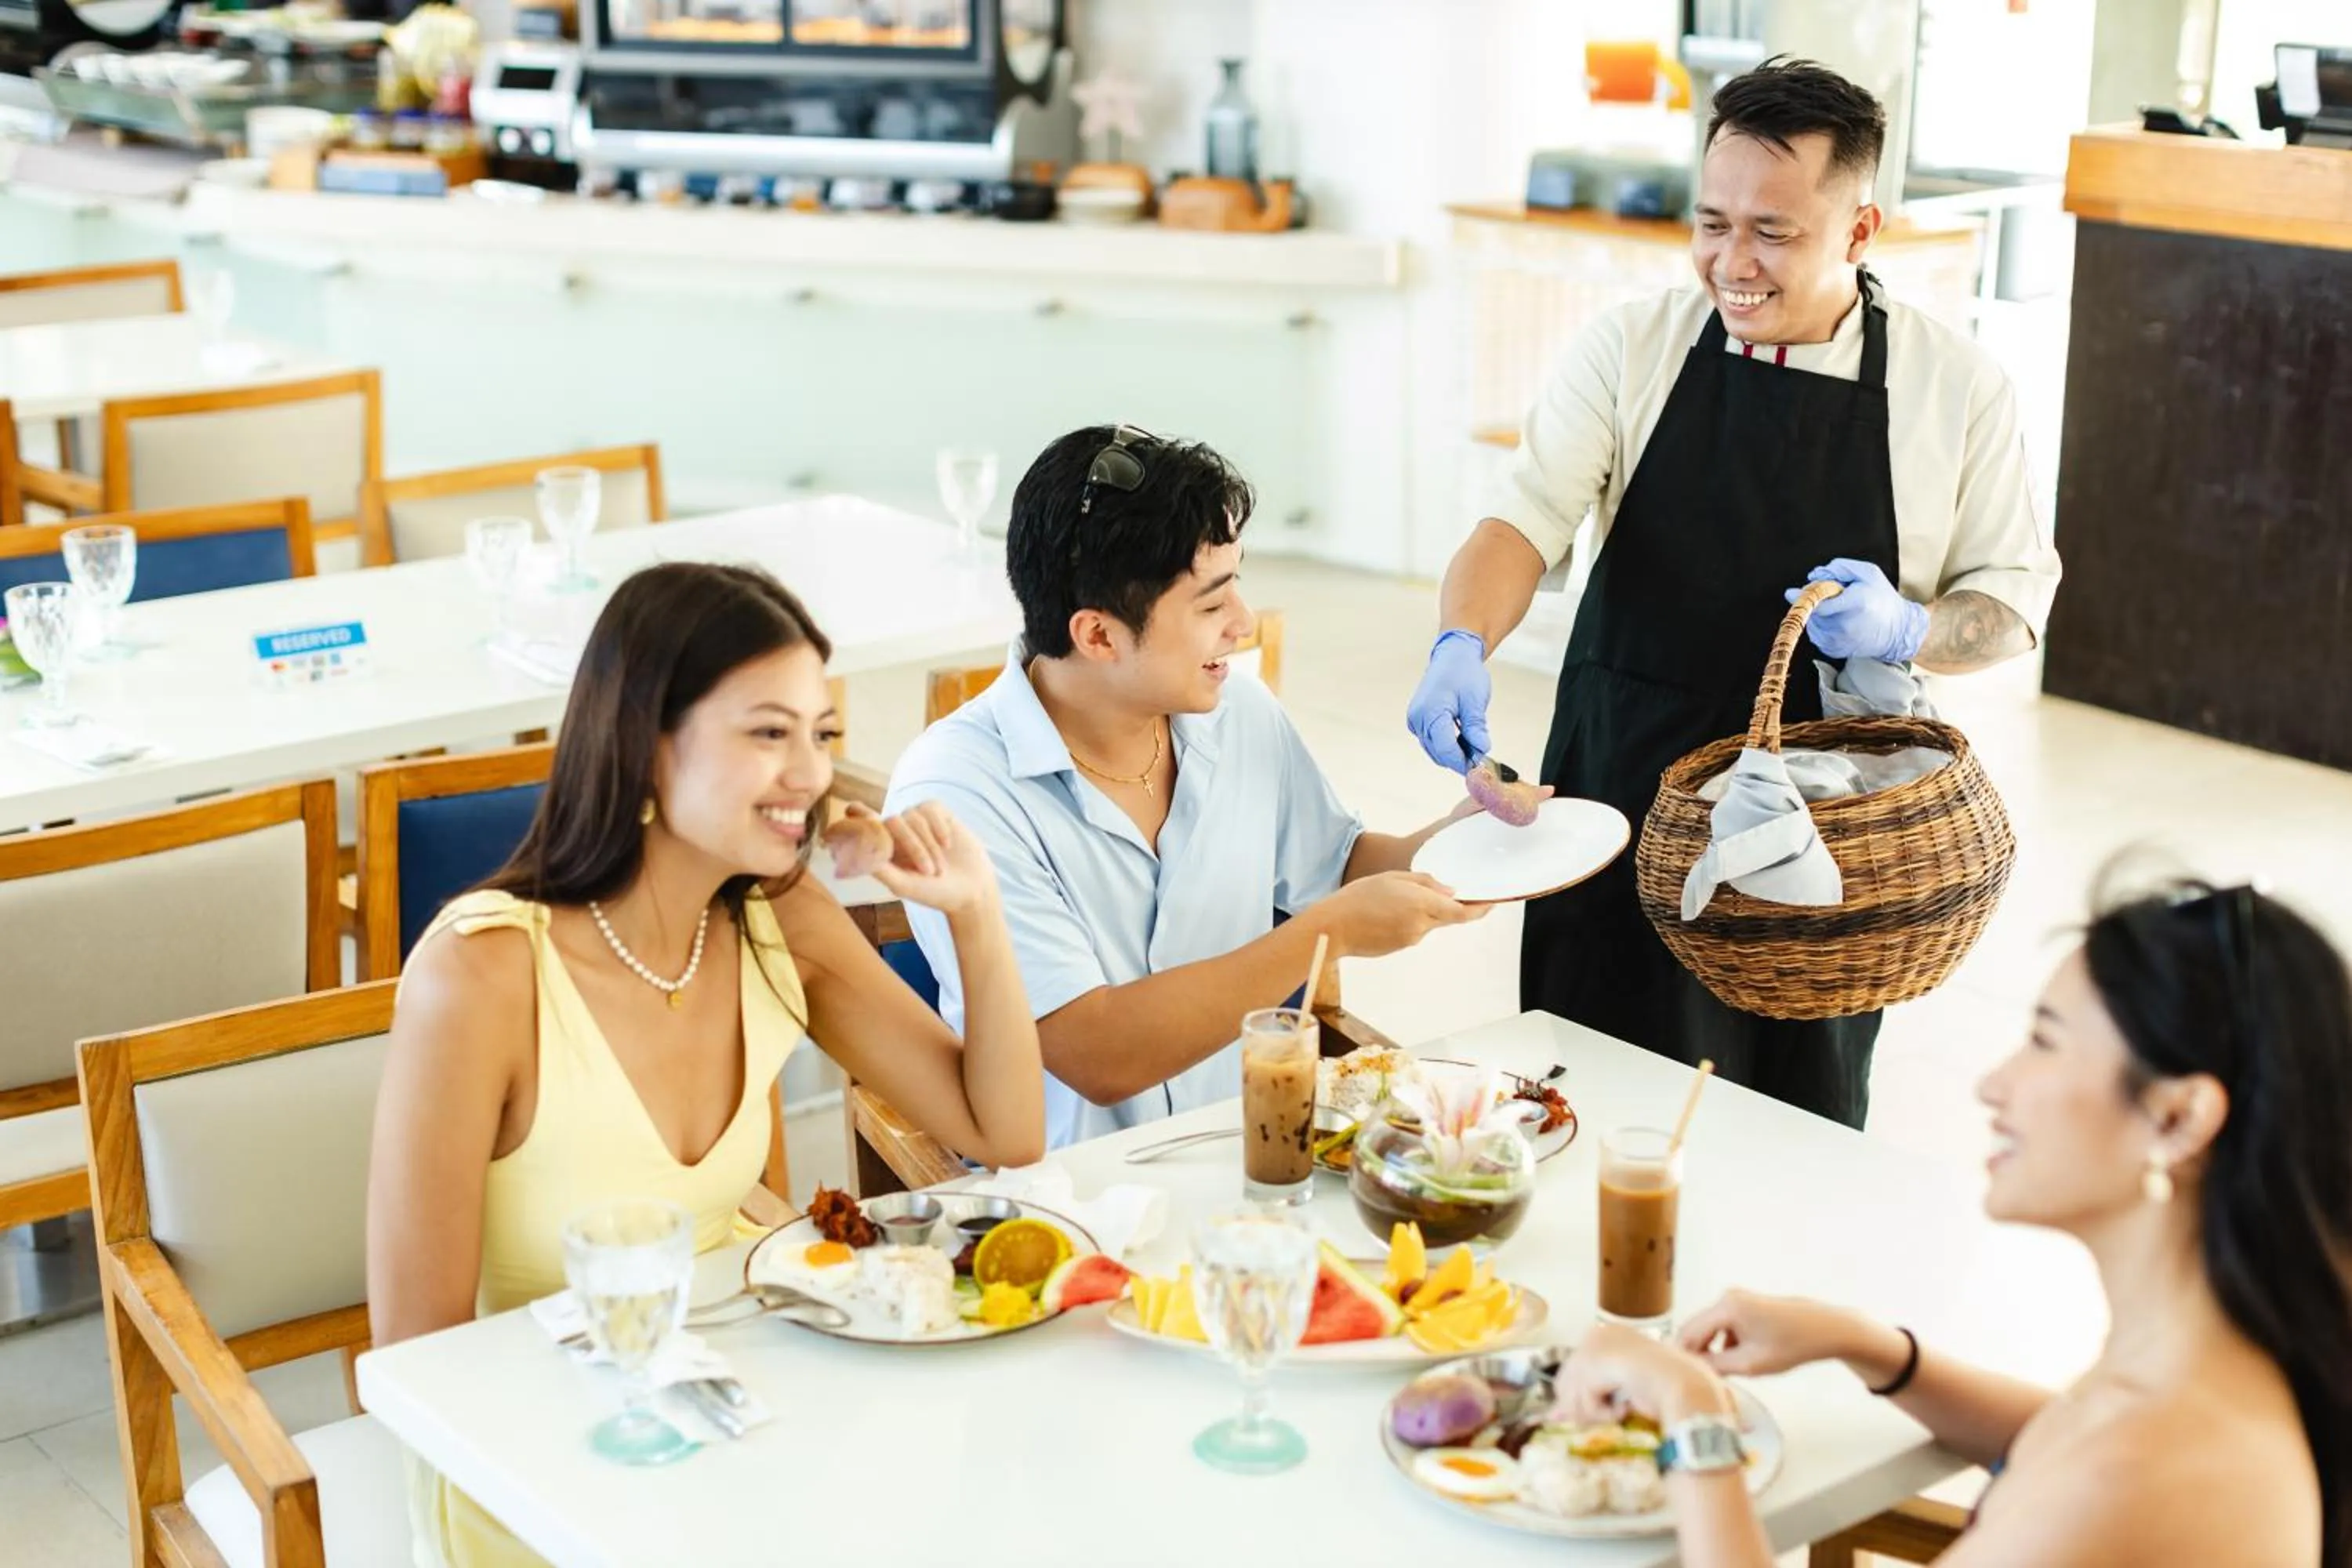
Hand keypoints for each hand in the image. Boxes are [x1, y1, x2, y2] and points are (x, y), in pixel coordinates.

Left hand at [860, 802, 998, 919]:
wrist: (970, 891)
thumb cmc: (933, 892)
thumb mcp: (902, 884)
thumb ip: (879, 867)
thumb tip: (857, 849)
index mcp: (884, 846)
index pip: (862, 821)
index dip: (856, 815)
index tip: (854, 813)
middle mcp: (898, 831)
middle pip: (892, 820)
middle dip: (912, 845)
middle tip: (928, 871)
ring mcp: (919, 821)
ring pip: (912, 815)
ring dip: (928, 844)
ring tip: (939, 868)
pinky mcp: (939, 815)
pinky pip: (930, 808)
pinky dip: (938, 828)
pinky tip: (947, 845)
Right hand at [1317, 870, 1485, 958]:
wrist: (1333, 928)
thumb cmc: (1358, 898)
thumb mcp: (1392, 878)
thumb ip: (1425, 883)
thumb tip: (1450, 891)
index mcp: (1422, 904)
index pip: (1462, 912)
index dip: (1481, 909)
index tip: (1491, 903)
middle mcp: (1421, 925)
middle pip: (1447, 917)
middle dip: (1447, 906)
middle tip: (1432, 892)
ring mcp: (1412, 939)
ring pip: (1428, 923)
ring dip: (1421, 912)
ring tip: (1390, 900)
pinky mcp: (1401, 947)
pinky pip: (1413, 931)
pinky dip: (1407, 921)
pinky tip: (1384, 914)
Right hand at [1406, 630, 1491, 773]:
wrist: (1452, 654)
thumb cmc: (1464, 672)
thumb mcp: (1475, 700)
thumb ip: (1476, 727)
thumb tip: (1481, 750)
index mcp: (1430, 713)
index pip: (1446, 750)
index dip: (1463, 761)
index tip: (1479, 767)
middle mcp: (1418, 719)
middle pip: (1438, 753)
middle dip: (1459, 759)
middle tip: (1481, 758)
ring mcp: (1415, 720)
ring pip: (1434, 750)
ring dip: (1453, 753)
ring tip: (1474, 746)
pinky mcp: (1418, 720)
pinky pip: (1432, 741)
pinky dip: (1446, 745)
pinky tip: (1462, 738)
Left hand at [1551, 1321, 1733, 1427]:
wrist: (1689, 1388)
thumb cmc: (1665, 1390)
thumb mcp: (1618, 1392)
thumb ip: (1586, 1400)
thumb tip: (1552, 1416)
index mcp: (1607, 1333)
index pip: (1574, 1370)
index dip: (1581, 1398)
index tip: (1595, 1414)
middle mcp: (1597, 1333)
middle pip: (1564, 1381)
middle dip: (1585, 1407)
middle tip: (1612, 1414)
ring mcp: (1595, 1344)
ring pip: (1569, 1392)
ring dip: (1594, 1412)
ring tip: (1621, 1410)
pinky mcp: (1596, 1360)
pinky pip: (1582, 1399)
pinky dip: (1602, 1412)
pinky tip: (1624, 1407)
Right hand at [1675, 1289, 1868, 1377]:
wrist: (1824, 1329)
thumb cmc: (1792, 1345)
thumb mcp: (1751, 1363)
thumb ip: (1716, 1366)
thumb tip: (1692, 1370)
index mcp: (1726, 1307)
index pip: (1688, 1333)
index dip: (1682, 1357)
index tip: (1680, 1377)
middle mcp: (1726, 1297)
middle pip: (1697, 1329)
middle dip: (1696, 1353)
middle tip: (1700, 1379)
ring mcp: (1736, 1299)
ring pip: (1710, 1329)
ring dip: (1711, 1349)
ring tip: (1722, 1374)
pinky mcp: (1745, 1304)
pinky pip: (1723, 1325)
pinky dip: (1724, 1342)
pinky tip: (1737, 1360)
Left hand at [1788, 558, 1928, 663]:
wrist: (1897, 631)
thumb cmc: (1882, 598)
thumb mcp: (1868, 573)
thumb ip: (1840, 567)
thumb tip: (1814, 575)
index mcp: (1855, 604)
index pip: (1820, 603)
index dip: (1803, 596)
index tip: (1790, 592)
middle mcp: (1845, 626)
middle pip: (1814, 610)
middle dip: (1816, 599)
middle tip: (1834, 595)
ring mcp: (1838, 641)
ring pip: (1812, 622)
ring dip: (1819, 612)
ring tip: (1840, 609)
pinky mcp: (1833, 650)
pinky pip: (1816, 633)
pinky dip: (1822, 625)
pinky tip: (1839, 621)